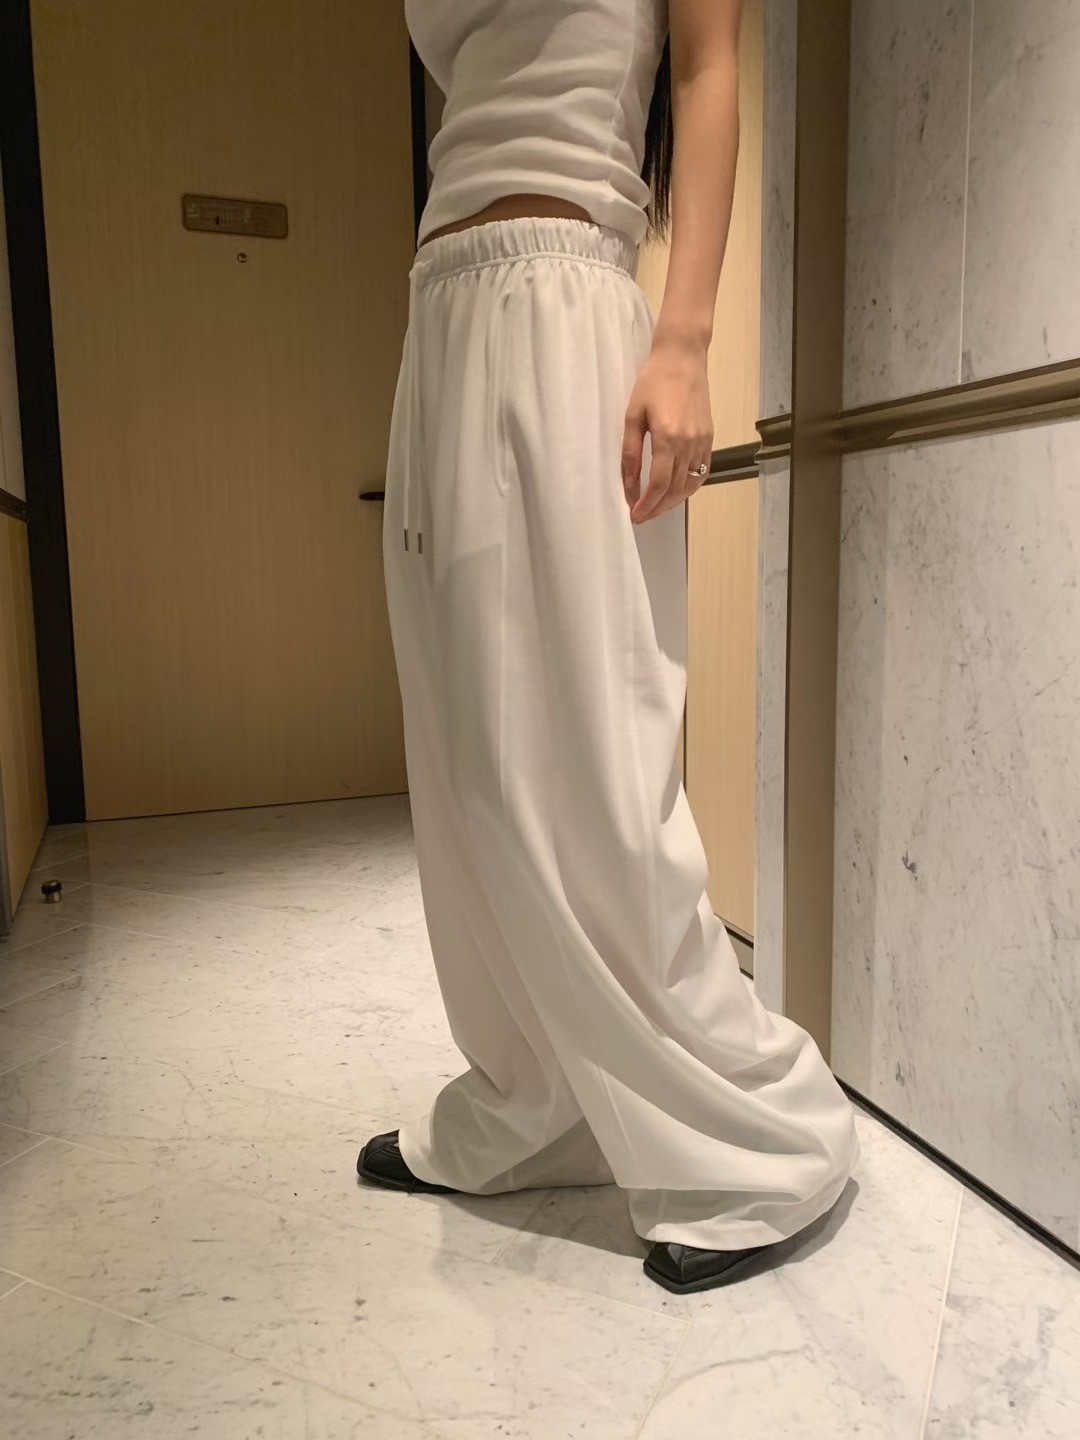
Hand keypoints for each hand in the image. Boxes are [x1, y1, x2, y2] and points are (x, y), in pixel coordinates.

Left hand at [620, 336, 712, 523]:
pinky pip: (702, 472)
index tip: (634, 516)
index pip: (658, 485)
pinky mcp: (709, 437)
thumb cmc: (652, 382)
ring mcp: (703, 442)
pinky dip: (688, 487)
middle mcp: (689, 444)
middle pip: (675, 490)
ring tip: (656, 507)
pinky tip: (675, 492)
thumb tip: (628, 485)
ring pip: (690, 485)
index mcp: (668, 438)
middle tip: (641, 516)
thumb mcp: (633, 416)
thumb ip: (629, 453)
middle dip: (657, 508)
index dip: (646, 505)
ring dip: (672, 502)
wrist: (683, 357)